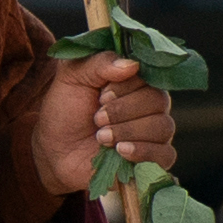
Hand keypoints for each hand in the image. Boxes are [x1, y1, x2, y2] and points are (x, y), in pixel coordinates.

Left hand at [27, 50, 178, 197]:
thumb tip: (131, 65)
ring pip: (163, 127)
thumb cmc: (67, 110)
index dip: (126, 87)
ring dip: (128, 131)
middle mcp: (151, 105)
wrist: (55, 150)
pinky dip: (144, 151)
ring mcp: (154, 133)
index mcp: (136, 81)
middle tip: (97, 118)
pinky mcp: (153, 159)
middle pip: (158, 101)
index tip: (101, 95)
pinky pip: (166, 154)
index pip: (149, 76)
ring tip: (101, 137)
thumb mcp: (73, 77)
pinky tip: (120, 150)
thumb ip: (99, 63)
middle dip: (123, 110)